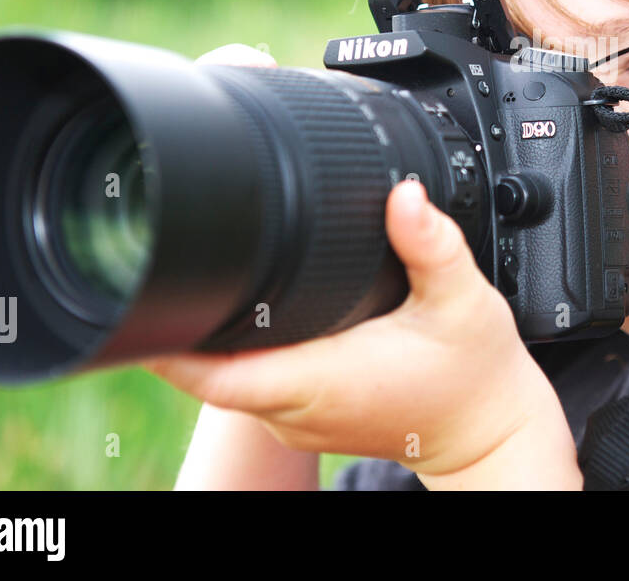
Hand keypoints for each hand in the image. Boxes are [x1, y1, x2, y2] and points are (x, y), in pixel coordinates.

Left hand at [145, 44, 581, 488]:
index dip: (164, 338)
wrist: (489, 433)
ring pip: (223, 374)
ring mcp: (293, 418)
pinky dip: (238, 345)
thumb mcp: (465, 302)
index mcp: (319, 381)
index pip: (211, 372)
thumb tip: (405, 195)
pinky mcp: (302, 415)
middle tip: (167, 248)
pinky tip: (251, 306)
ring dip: (209, 330)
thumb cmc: (475, 375)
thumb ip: (433, 245)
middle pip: (202, 367)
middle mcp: (293, 409)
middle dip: (181, 313)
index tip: (139, 290)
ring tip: (208, 270)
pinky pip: (248, 379)